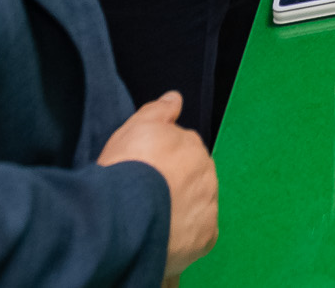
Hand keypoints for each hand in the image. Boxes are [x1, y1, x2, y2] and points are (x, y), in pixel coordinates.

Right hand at [97, 91, 217, 277]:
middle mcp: (208, 173)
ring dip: (181, 209)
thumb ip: (159, 111)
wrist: (125, 213)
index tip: (145, 170)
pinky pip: (200, 234)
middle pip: (193, 177)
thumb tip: (175, 98)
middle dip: (175, 184)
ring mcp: (209, 205)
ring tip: (152, 218)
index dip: (162, 161)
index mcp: (193, 146)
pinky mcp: (206, 236)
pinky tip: (165, 236)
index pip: (183, 149)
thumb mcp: (136, 127)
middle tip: (147, 195)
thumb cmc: (127, 168)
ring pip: (198, 205)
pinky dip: (186, 235)